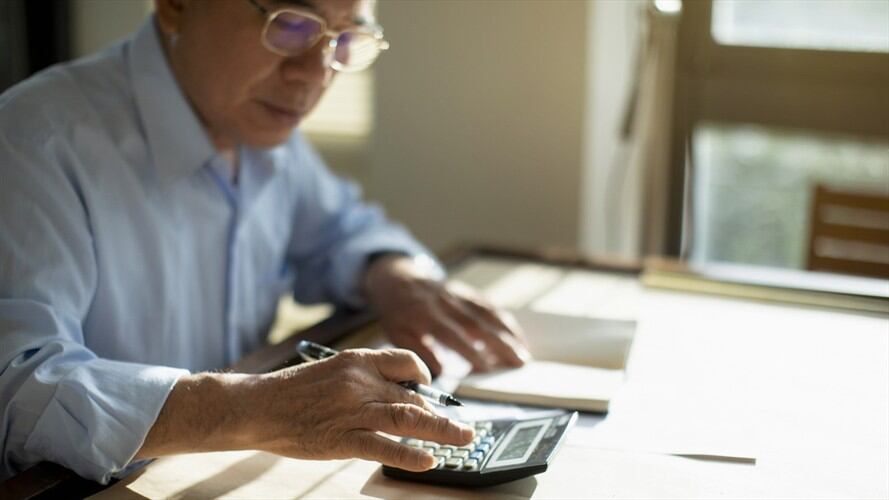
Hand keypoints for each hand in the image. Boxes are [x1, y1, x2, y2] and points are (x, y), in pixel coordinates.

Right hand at [244, 348, 473, 470]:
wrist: (257, 406)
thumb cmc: (293, 391)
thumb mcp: (333, 370)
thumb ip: (365, 378)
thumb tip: (399, 392)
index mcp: (357, 361)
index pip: (407, 362)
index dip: (426, 377)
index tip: (432, 390)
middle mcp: (360, 383)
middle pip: (414, 396)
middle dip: (440, 413)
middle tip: (462, 427)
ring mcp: (352, 411)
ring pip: (409, 418)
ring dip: (443, 430)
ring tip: (464, 439)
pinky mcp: (342, 440)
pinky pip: (383, 448)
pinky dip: (410, 455)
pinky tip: (428, 461)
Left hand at [363, 255, 529, 375]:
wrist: (398, 278)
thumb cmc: (398, 312)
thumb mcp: (398, 333)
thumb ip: (419, 351)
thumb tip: (440, 373)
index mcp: (425, 315)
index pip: (451, 334)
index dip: (469, 351)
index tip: (486, 369)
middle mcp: (445, 303)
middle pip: (477, 323)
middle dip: (500, 343)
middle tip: (519, 363)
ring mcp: (459, 296)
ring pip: (487, 314)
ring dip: (508, 333)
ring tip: (524, 354)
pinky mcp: (467, 293)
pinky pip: (489, 307)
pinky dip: (505, 322)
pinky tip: (517, 337)